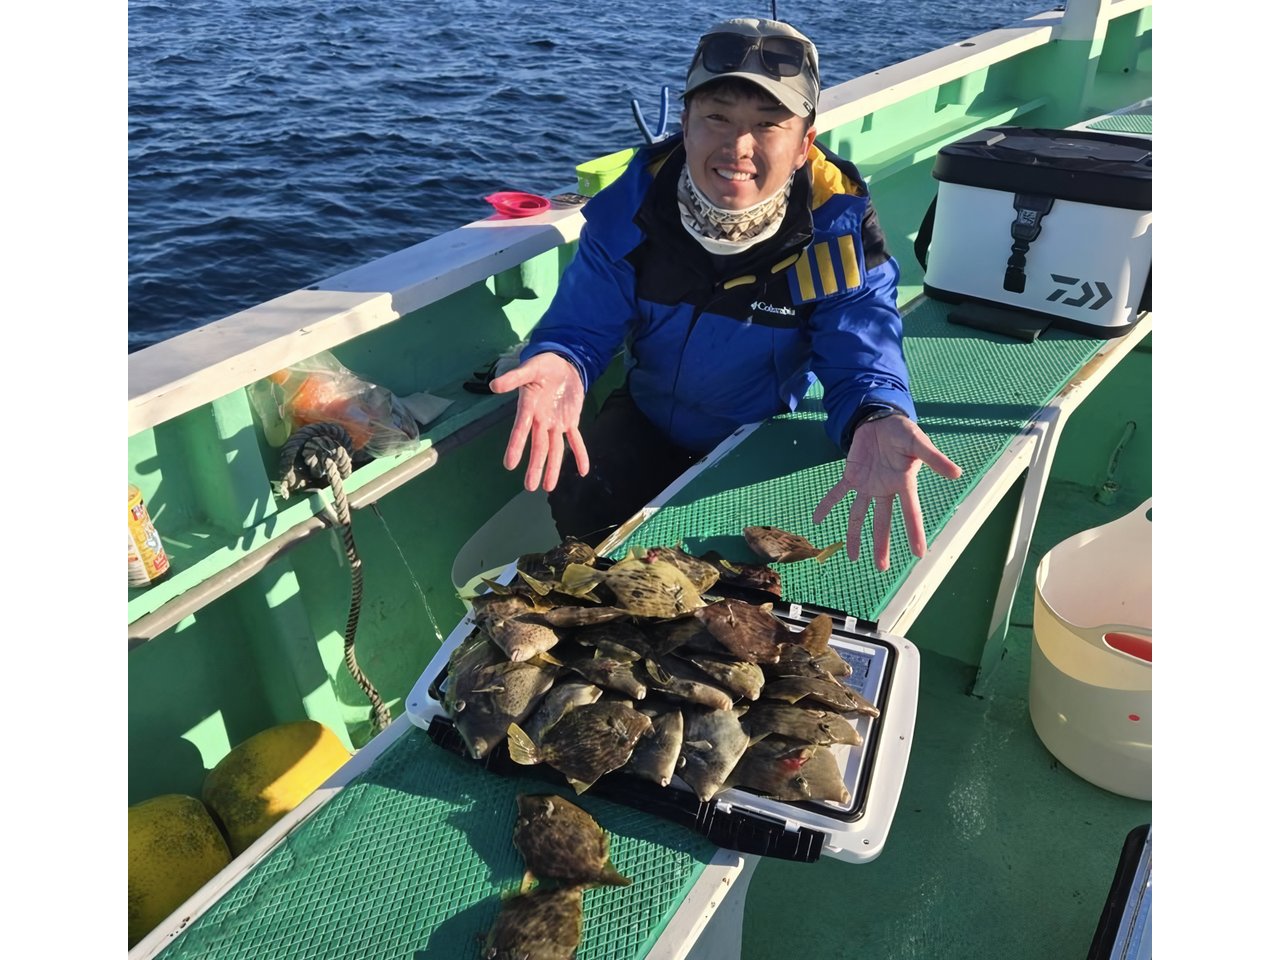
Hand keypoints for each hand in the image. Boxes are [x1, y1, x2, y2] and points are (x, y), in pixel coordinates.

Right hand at [489, 352, 589, 491]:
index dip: (516, 446)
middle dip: (535, 466)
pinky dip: (581, 454)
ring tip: (548, 487)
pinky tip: (583, 471)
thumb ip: (513, 378)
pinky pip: (576, 440)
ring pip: (555, 448)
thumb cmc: (542, 366)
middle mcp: (541, 419)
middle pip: (538, 446)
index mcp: (529, 407)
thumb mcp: (529, 368)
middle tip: (530, 486)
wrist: (561, 364)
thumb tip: (494, 385)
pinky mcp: (570, 421)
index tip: (509, 465)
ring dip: (553, 467)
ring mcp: (556, 422)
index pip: (521, 429)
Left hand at [812, 414, 962, 570]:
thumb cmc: (903, 431)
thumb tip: (957, 473)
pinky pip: (837, 493)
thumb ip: (935, 458)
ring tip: (853, 557)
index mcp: (903, 483)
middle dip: (881, 544)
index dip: (914, 532)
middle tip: (882, 567)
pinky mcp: (852, 475)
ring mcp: (867, 484)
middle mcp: (885, 489)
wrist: (882, 419)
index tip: (919, 553)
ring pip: (859, 514)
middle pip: (883, 521)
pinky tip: (816, 519)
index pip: (910, 512)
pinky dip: (826, 505)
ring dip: (854, 535)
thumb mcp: (919, 442)